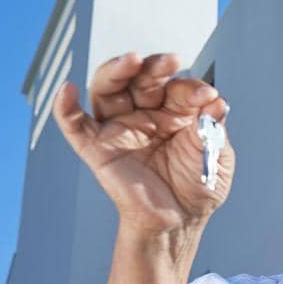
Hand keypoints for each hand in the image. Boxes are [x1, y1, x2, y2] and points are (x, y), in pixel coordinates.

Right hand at [52, 52, 234, 236]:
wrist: (180, 222)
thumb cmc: (199, 186)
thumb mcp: (217, 155)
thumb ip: (214, 128)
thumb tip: (217, 101)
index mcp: (174, 110)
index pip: (176, 87)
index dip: (190, 88)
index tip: (207, 95)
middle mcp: (144, 113)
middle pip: (139, 79)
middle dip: (154, 67)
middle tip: (170, 61)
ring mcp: (120, 128)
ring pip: (107, 90)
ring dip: (116, 71)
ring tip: (131, 61)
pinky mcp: (97, 149)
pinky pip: (74, 125)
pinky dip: (65, 106)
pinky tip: (66, 89)